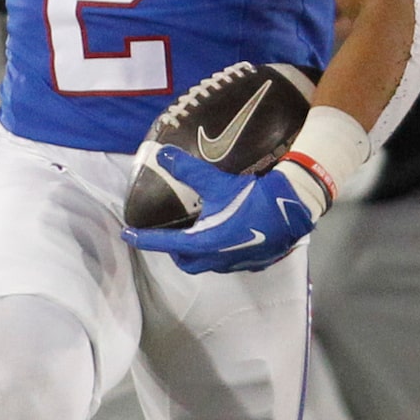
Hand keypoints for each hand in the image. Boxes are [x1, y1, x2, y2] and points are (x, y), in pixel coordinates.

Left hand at [122, 145, 318, 274]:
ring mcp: (235, 264)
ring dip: (197, 253)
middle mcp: (216, 259)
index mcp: (202, 243)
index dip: (143, 239)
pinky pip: (228, 262)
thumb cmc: (251, 198)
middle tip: (168, 234)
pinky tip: (226, 237)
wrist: (292, 209)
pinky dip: (219, 253)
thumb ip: (187, 170)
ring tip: (196, 234)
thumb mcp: (216, 183)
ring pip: (207, 264)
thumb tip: (162, 155)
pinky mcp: (253, 263)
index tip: (127, 234)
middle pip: (185, 261)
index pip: (163, 244)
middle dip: (173, 250)